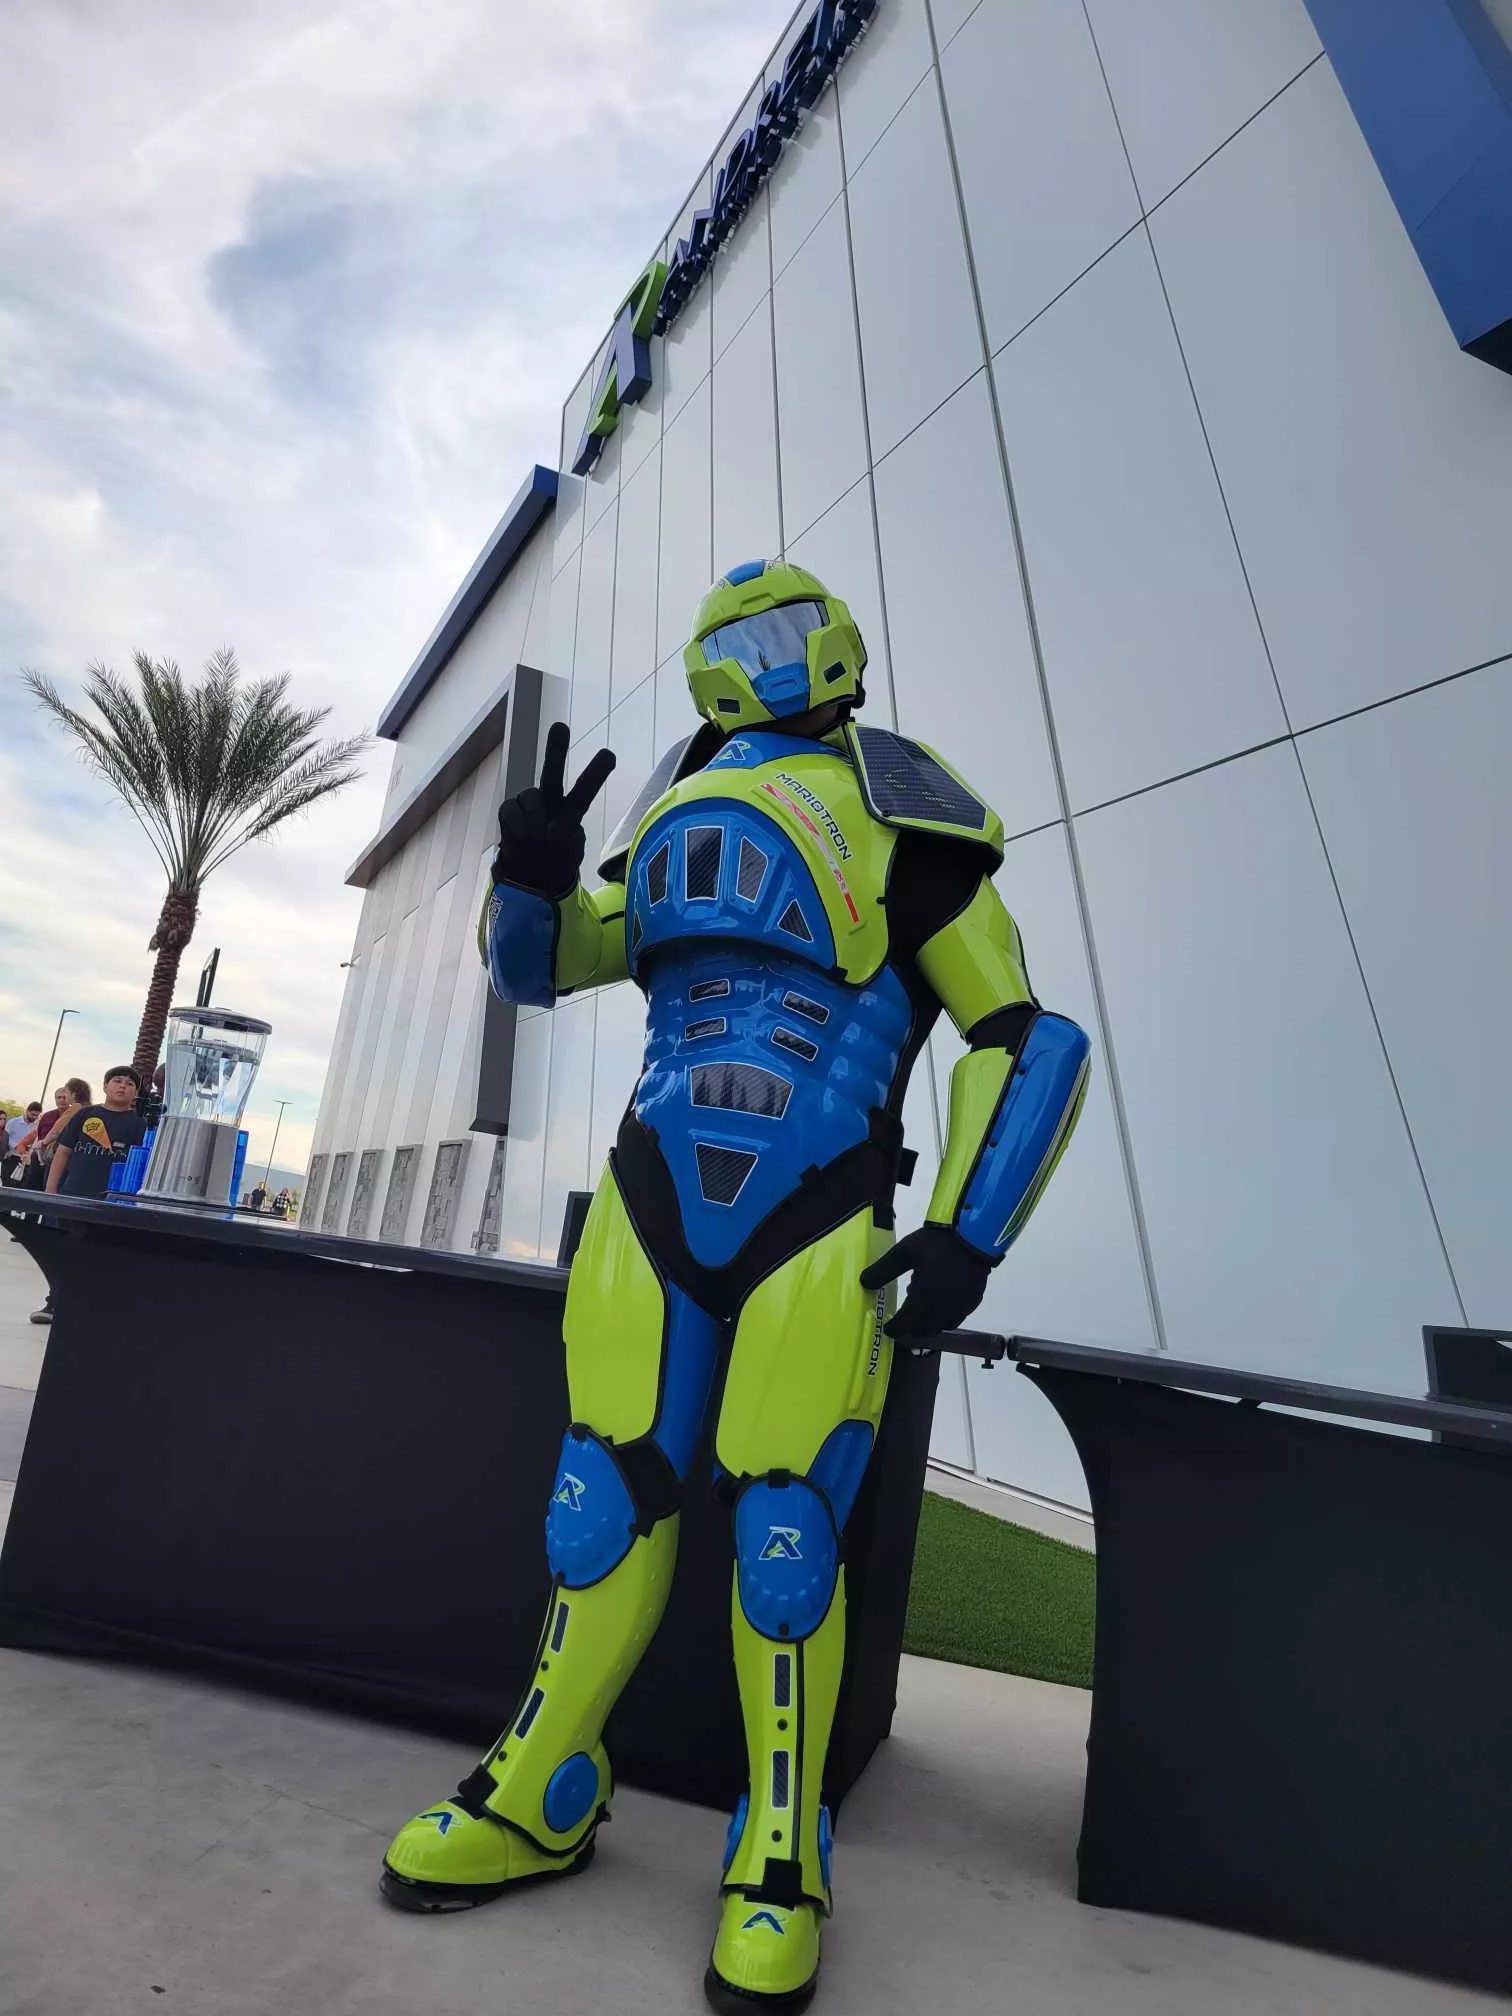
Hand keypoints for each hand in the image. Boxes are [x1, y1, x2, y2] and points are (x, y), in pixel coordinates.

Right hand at [493, 721, 615, 897]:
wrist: (530, 875)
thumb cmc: (556, 859)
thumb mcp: (571, 853)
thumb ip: (566, 840)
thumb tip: (551, 828)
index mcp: (571, 808)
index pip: (585, 788)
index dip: (596, 772)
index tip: (609, 754)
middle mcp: (550, 799)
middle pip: (552, 772)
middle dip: (556, 749)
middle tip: (560, 727)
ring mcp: (528, 803)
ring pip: (530, 797)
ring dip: (534, 818)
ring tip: (537, 836)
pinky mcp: (509, 809)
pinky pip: (511, 809)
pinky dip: (517, 823)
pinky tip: (522, 835)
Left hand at [860, 1224, 993, 1340]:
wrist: (974, 1235)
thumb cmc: (937, 1243)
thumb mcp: (904, 1252)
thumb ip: (883, 1270)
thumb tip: (865, 1283)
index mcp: (924, 1299)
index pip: (905, 1324)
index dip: (894, 1328)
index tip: (887, 1328)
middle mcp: (942, 1309)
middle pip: (924, 1330)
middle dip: (911, 1328)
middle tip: (903, 1320)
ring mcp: (960, 1307)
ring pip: (941, 1326)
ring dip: (929, 1323)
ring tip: (922, 1306)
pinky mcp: (973, 1301)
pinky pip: (956, 1317)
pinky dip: (945, 1315)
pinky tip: (942, 1300)